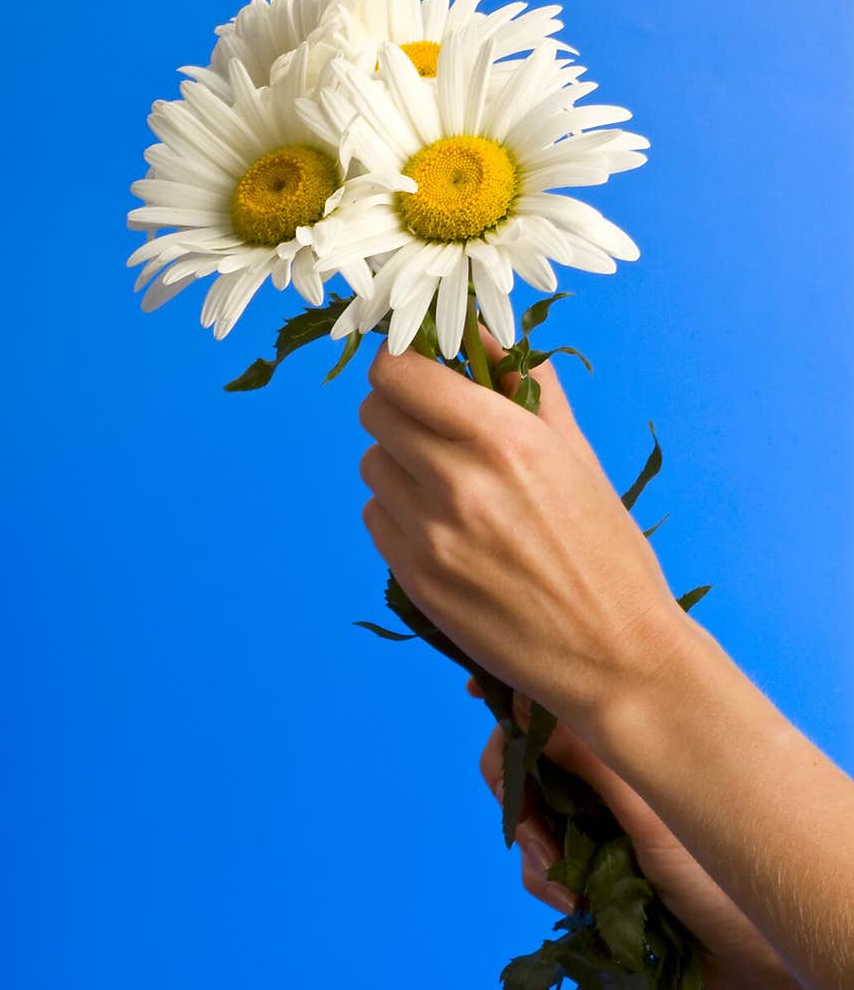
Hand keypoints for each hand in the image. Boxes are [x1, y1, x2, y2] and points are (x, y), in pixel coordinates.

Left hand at [359, 340, 685, 743]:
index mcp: (504, 440)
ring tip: (446, 486)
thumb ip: (526, 387)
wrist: (616, 655)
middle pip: (375, 412)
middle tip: (433, 426)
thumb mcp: (577, 456)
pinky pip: (377, 519)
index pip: (400, 372)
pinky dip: (399, 514)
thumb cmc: (608, 553)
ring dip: (398, 464)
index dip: (402, 363)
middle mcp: (458, 482)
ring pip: (372, 467)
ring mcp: (430, 536)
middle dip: (399, 409)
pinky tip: (444, 530)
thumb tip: (486, 333)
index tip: (420, 372)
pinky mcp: (416, 580)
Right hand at [476, 689, 822, 989]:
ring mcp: (601, 824)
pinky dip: (550, 885)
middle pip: (529, 765)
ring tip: (572, 890)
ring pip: (532, 821)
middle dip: (520, 802)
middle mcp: (610, 779)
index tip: (476, 694)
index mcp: (626, 750)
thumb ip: (590, 760)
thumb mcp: (651, 814)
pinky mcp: (596, 870)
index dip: (517, 702)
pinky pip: (545, 869)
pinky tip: (579, 907)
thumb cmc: (722, 878)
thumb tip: (528, 701)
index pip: (555, 711)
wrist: (754, 960)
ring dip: (537, 855)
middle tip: (540, 842)